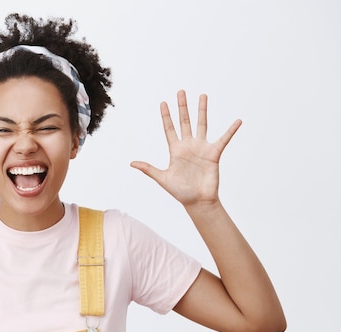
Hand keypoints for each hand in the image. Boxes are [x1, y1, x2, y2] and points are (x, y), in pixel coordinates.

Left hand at [131, 90, 241, 208]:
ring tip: (202, 96)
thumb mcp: (162, 178)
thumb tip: (132, 163)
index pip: (169, 129)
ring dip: (202, 110)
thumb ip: (148, 169)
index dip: (166, 116)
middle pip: (185, 122)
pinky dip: (231, 130)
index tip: (163, 103)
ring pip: (202, 124)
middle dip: (182, 107)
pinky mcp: (214, 154)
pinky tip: (237, 121)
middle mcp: (188, 146)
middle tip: (181, 91)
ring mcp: (201, 148)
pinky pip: (223, 139)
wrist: (198, 201)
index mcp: (175, 150)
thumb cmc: (180, 192)